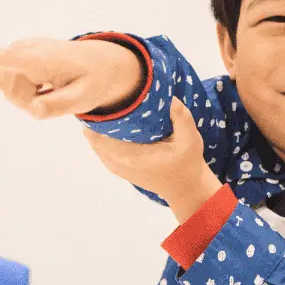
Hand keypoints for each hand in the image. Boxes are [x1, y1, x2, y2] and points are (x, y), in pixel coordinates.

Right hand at [0, 37, 143, 118]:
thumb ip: (59, 107)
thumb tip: (34, 111)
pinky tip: (44, 83)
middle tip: (52, 100)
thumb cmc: (92, 82)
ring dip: (25, 98)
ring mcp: (19, 48)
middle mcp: (25, 49)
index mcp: (41, 59)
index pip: (10, 58)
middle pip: (7, 90)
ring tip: (49, 91)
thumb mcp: (84, 100)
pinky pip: (9, 82)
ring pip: (5, 88)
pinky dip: (25, 90)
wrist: (98, 62)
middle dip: (25, 103)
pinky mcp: (16, 52)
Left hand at [84, 97, 221, 222]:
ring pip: (96, 144)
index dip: (98, 115)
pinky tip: (110, 124)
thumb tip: (167, 96)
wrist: (185, 188)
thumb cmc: (186, 164)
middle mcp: (118, 162)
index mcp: (130, 155)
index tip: (102, 96)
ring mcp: (116, 167)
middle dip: (97, 118)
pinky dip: (102, 137)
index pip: (100, 134)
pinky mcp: (118, 168)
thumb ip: (181, 116)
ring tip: (105, 107)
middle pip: (94, 137)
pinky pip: (101, 150)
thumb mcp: (190, 139)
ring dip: (98, 127)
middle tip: (103, 97)